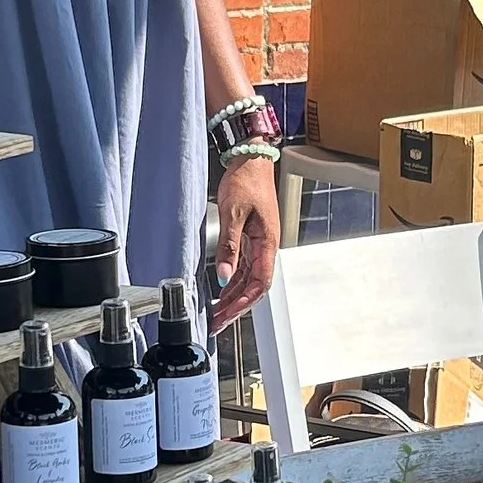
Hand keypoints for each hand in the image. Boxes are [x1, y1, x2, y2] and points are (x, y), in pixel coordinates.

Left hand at [210, 153, 280, 329]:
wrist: (250, 159)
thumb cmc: (246, 181)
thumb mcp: (233, 214)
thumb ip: (228, 247)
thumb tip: (222, 276)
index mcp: (267, 243)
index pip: (259, 284)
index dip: (243, 303)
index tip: (227, 315)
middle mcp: (265, 247)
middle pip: (252, 287)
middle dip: (235, 307)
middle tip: (216, 322)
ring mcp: (258, 244)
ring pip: (246, 279)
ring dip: (232, 297)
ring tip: (216, 312)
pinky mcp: (249, 238)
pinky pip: (242, 267)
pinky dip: (231, 281)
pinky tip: (221, 291)